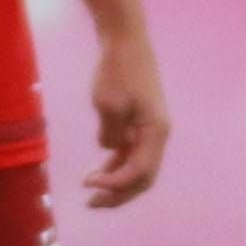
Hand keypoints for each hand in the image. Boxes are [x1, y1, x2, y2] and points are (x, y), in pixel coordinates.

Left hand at [84, 30, 170, 207]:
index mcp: (156, 132)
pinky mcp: (140, 122)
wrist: (126, 42)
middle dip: (118, 194)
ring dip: (116, 181)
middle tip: (90, 203)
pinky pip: (131, 152)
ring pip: (137, 167)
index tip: (88, 184)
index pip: (139, 172)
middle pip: (143, 177)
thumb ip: (111, 134)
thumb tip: (110, 149)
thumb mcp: (108, 104)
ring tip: (90, 189)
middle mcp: (157, 135)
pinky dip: (116, 165)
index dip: (115, 184)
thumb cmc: (118, 71)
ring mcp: (150, 129)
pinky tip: (98, 170)